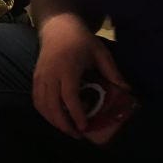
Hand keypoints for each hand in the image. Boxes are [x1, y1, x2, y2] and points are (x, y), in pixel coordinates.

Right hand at [33, 13, 128, 138]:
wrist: (57, 27)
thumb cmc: (80, 40)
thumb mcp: (100, 52)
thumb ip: (112, 71)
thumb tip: (127, 88)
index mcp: (67, 69)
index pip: (69, 97)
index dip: (76, 114)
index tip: (84, 127)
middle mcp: (50, 75)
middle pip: (53, 106)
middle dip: (64, 124)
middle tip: (77, 135)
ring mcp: (40, 77)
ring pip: (42, 106)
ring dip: (53, 121)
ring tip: (67, 130)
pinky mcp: (35, 78)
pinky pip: (37, 101)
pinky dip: (44, 113)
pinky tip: (55, 119)